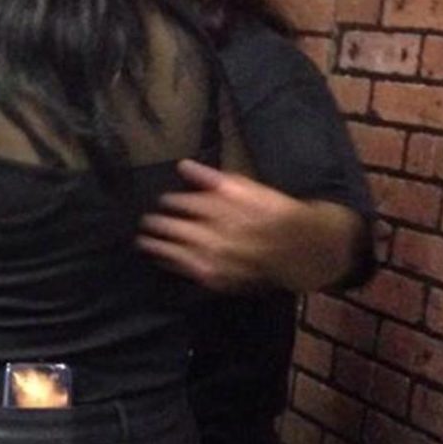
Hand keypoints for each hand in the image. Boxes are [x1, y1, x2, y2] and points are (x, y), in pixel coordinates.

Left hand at [137, 159, 303, 292]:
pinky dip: (170, 262)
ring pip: (175, 250)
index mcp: (223, 209)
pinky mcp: (216, 278)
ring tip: (142, 240)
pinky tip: (160, 257)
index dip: (171, 201)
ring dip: (155, 244)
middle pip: (174, 226)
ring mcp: (214, 258)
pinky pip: (185, 269)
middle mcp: (216, 234)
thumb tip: (182, 165)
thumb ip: (212, 178)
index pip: (184, 203)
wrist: (300, 250)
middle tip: (146, 220)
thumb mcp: (248, 188)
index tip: (163, 200)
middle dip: (157, 222)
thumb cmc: (273, 213)